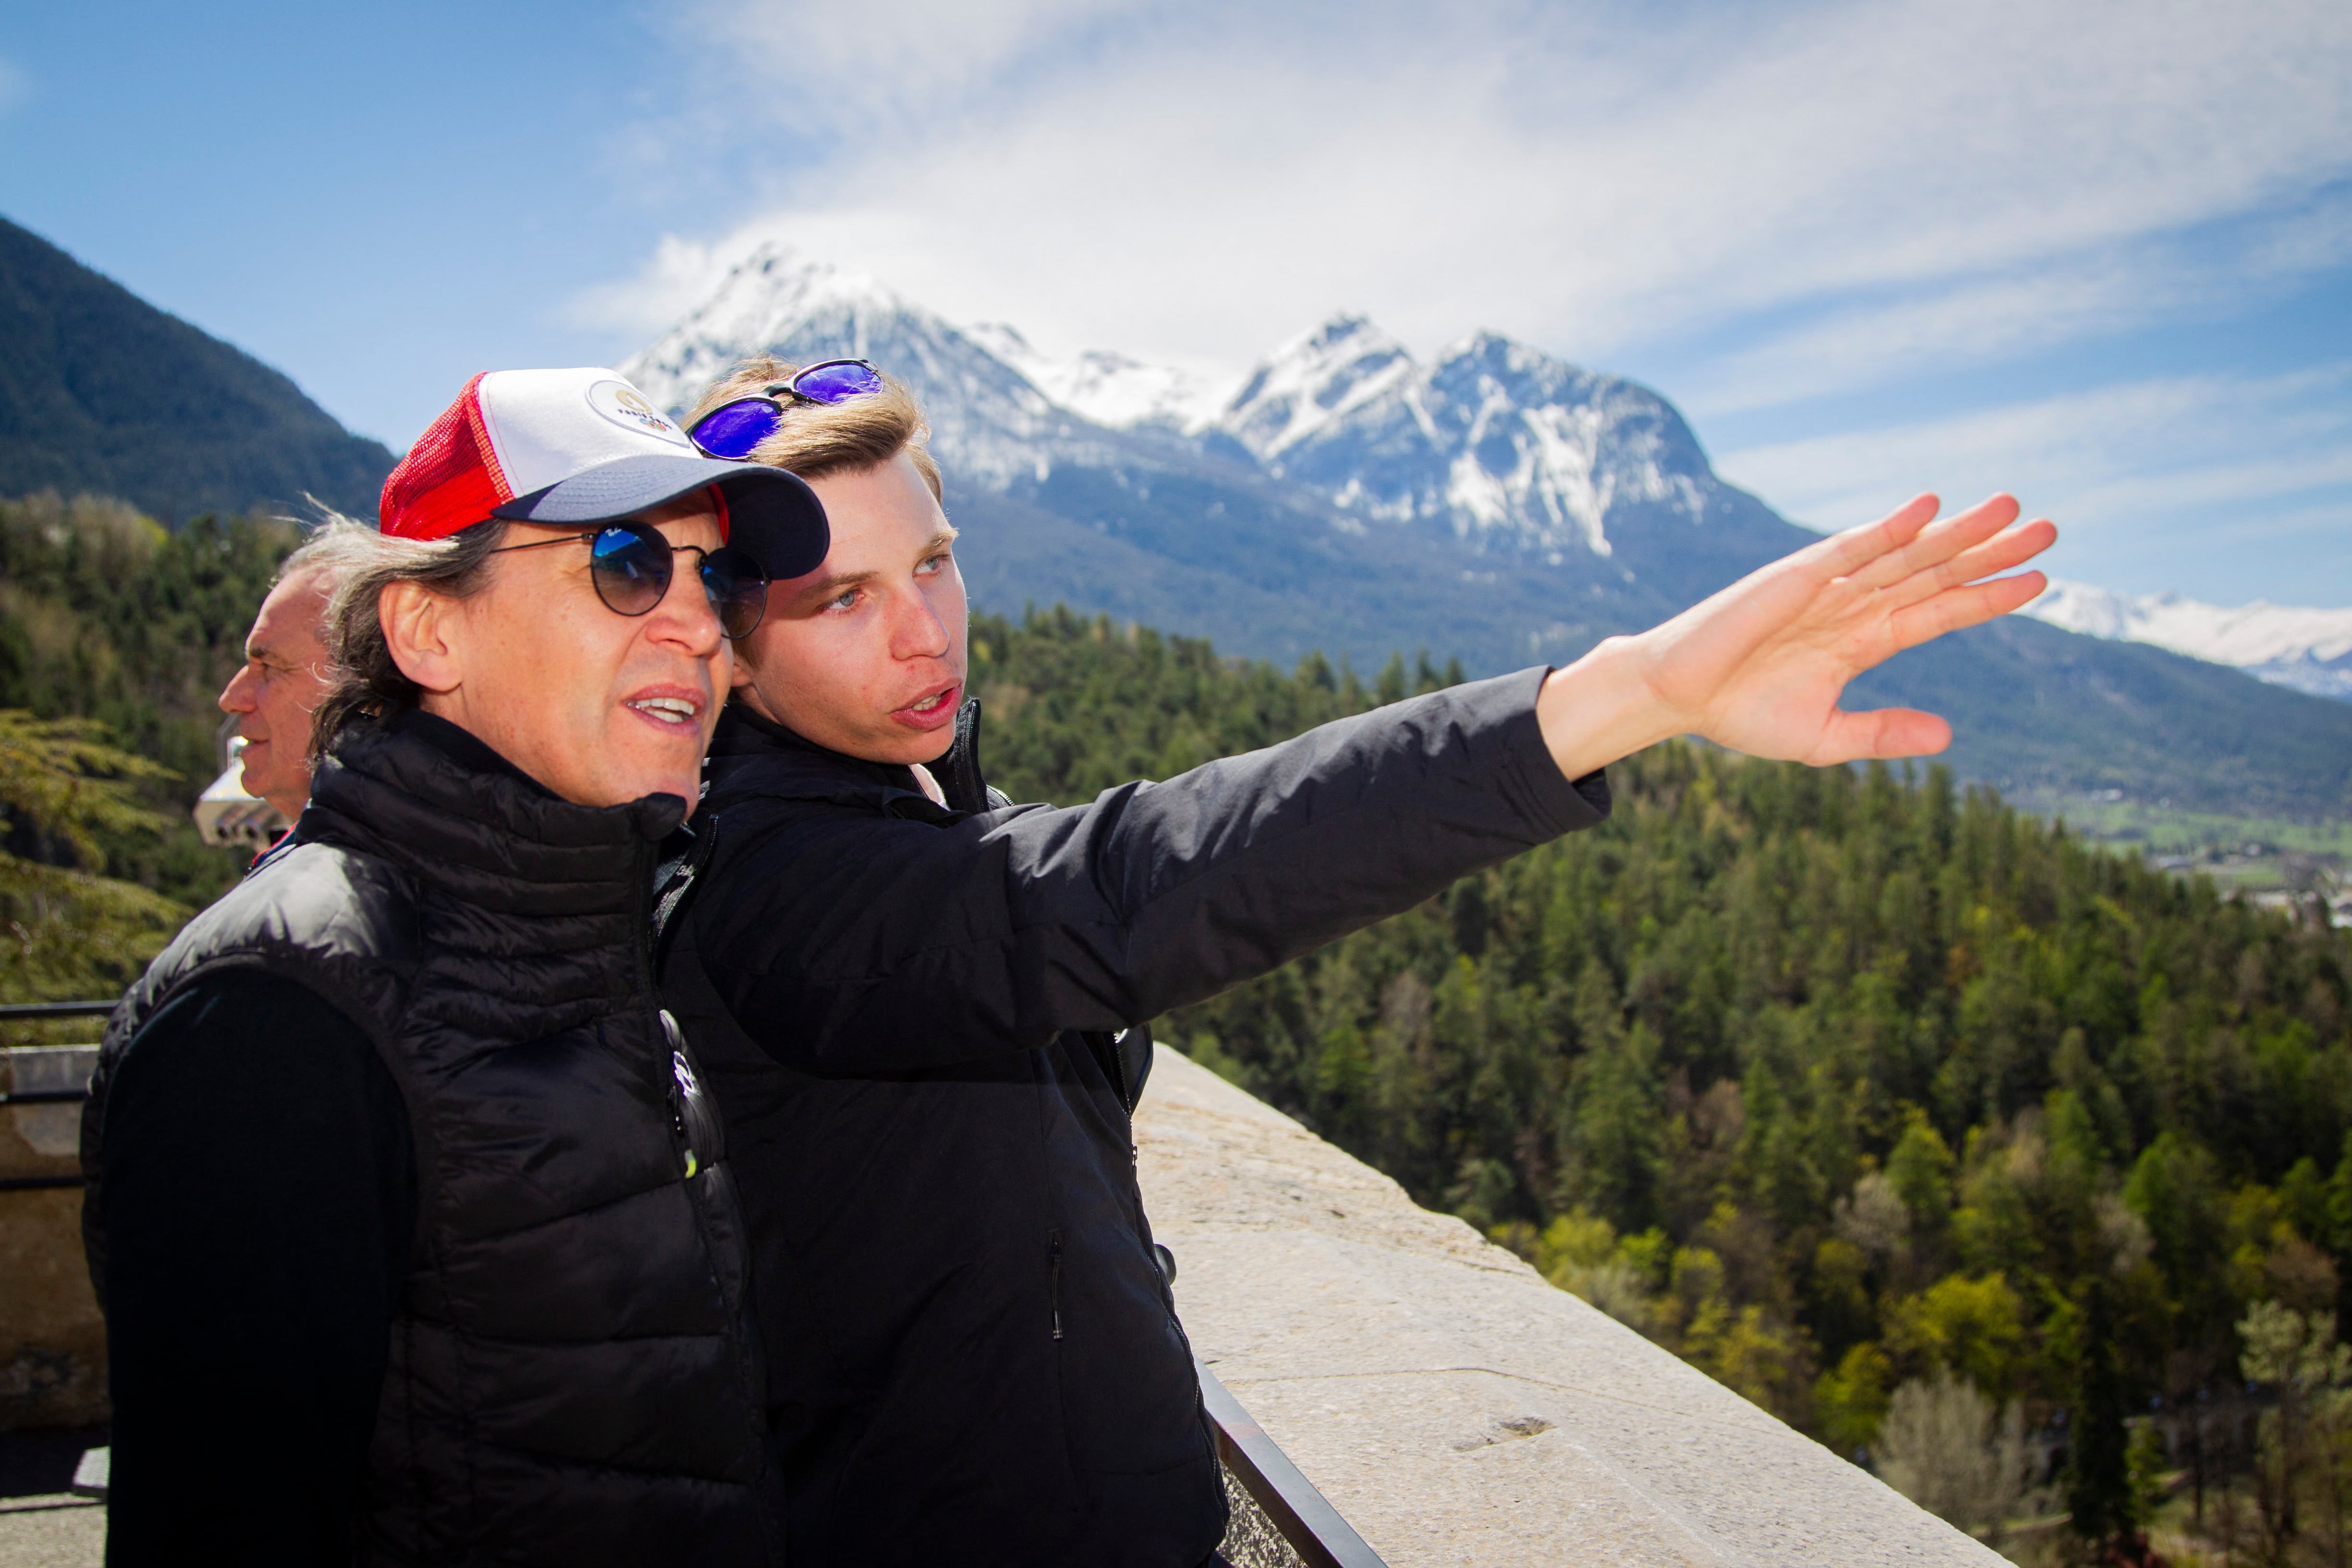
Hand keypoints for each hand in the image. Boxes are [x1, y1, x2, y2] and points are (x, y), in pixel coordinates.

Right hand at [1536, 494, 2055, 780]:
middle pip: (1935, 571)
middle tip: (2049, 529)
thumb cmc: (1740, 714)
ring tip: (2013, 507)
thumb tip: (1950, 737)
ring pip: (1906, 553)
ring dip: (1958, 531)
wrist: (1678, 699)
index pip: (1939, 610)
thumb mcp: (1825, 737)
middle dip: (1991, 551)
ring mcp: (1827, 586)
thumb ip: (1884, 732)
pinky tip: (1928, 509)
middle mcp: (1852, 604)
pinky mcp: (1793, 576)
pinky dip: (1888, 527)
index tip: (2041, 581)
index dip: (1988, 595)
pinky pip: (1849, 547)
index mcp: (1862, 639)